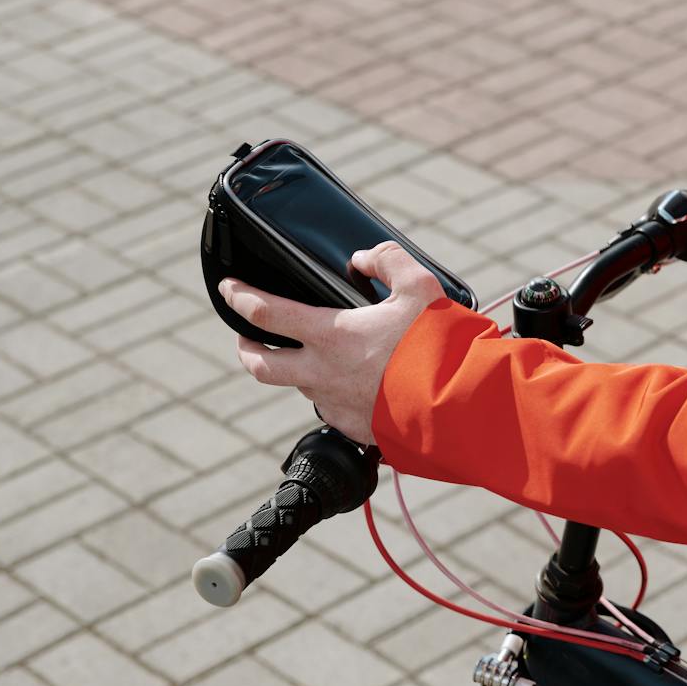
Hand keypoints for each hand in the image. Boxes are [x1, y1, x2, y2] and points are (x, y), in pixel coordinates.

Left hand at [220, 242, 444, 444]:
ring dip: (298, 371)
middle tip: (246, 338)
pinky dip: (334, 393)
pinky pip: (332, 409)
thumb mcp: (420, 287)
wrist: (455, 404)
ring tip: (314, 359)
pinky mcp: (353, 426)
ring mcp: (334, 404)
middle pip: (259, 365)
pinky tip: (355, 385)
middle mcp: (322, 373)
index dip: (240, 297)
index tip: (230, 289)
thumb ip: (389, 261)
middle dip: (245, 348)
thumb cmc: (437, 346)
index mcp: (331, 335)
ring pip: (300, 386)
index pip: (265, 313)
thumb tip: (363, 259)